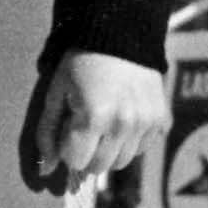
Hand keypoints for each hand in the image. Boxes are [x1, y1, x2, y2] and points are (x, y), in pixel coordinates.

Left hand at [28, 49, 167, 192]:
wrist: (121, 37)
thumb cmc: (80, 65)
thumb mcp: (56, 94)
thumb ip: (47, 134)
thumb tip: (46, 171)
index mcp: (94, 116)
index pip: (76, 161)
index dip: (67, 148)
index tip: (67, 129)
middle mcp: (124, 123)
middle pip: (100, 167)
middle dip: (86, 154)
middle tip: (83, 128)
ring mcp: (146, 123)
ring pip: (122, 162)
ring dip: (108, 150)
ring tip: (102, 123)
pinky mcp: (161, 120)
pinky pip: (141, 149)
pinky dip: (128, 142)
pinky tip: (121, 119)